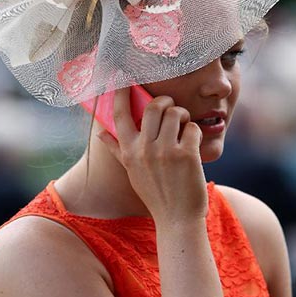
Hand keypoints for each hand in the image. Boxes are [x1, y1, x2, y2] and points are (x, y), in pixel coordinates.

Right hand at [96, 86, 207, 224]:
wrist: (177, 219)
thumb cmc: (156, 194)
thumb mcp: (132, 172)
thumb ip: (117, 150)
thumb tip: (100, 134)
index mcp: (129, 152)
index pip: (120, 115)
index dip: (120, 93)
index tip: (122, 77)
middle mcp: (144, 150)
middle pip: (154, 106)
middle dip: (166, 102)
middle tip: (172, 109)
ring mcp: (165, 151)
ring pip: (175, 113)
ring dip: (183, 116)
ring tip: (184, 127)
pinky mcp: (186, 155)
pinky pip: (192, 127)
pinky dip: (195, 132)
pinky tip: (193, 144)